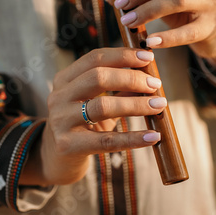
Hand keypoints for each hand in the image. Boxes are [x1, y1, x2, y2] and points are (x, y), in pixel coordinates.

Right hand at [19, 48, 165, 185]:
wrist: (56, 158)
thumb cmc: (82, 125)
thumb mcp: (96, 102)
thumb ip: (118, 89)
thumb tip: (149, 77)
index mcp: (64, 80)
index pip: (94, 59)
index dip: (122, 56)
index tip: (148, 57)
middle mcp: (59, 96)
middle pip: (97, 78)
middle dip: (131, 78)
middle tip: (155, 84)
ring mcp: (61, 120)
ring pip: (102, 106)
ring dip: (135, 104)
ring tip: (159, 105)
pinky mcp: (68, 145)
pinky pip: (106, 141)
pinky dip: (133, 138)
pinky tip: (153, 137)